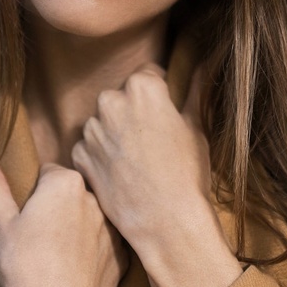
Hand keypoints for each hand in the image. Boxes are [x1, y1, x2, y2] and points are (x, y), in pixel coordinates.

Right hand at [0, 154, 127, 286]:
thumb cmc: (23, 265)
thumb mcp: (0, 223)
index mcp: (66, 183)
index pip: (48, 174)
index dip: (32, 195)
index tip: (24, 217)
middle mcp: (95, 200)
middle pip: (71, 196)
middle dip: (56, 209)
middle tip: (36, 239)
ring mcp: (111, 230)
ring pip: (89, 222)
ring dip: (76, 231)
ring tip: (53, 259)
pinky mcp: (121, 259)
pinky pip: (104, 248)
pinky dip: (92, 256)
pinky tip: (72, 273)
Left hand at [70, 64, 215, 245]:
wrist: (166, 221)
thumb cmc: (188, 173)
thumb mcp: (197, 127)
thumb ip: (195, 90)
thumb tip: (206, 65)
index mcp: (142, 87)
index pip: (147, 74)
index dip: (159, 94)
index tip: (166, 114)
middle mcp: (111, 101)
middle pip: (121, 96)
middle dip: (132, 111)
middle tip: (152, 139)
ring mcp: (92, 129)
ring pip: (103, 121)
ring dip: (114, 133)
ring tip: (137, 159)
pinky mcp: (80, 155)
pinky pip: (89, 146)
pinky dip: (101, 155)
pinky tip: (122, 172)